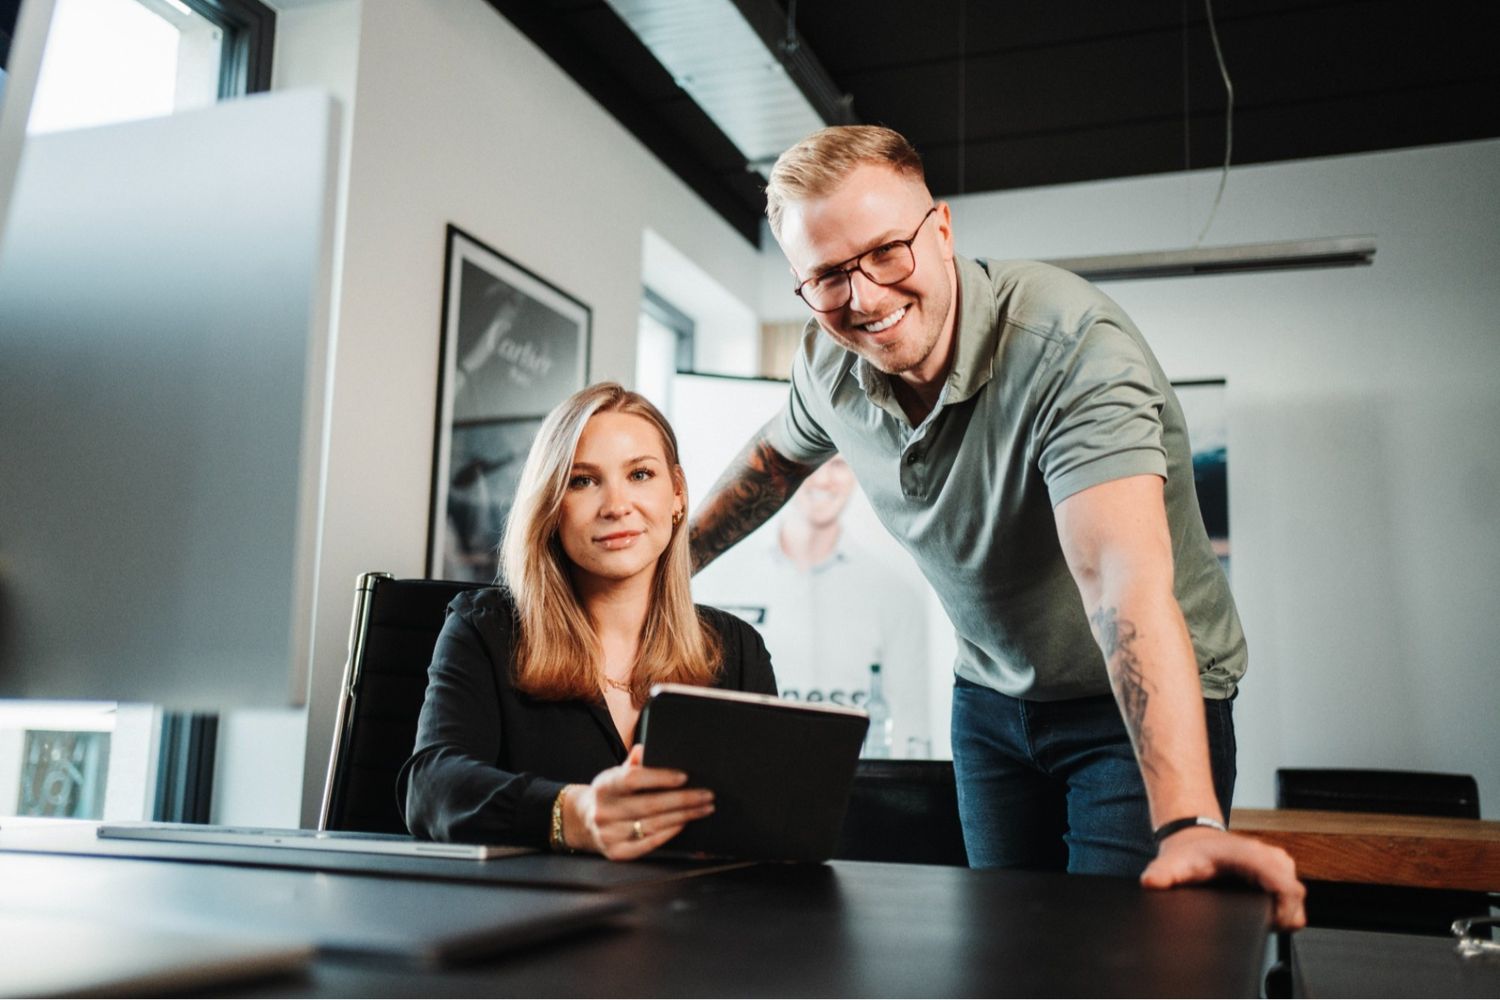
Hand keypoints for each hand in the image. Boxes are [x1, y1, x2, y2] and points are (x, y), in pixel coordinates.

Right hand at [564, 745, 714, 859]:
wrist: (584, 820)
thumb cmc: (610, 793)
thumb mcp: (615, 774)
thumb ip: (631, 764)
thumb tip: (644, 749)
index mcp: (604, 786)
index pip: (633, 780)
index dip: (660, 778)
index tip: (685, 777)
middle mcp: (604, 811)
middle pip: (649, 805)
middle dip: (683, 800)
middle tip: (706, 795)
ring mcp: (609, 834)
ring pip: (653, 825)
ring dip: (683, 817)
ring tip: (703, 809)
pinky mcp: (616, 852)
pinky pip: (648, 844)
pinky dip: (668, 833)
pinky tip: (683, 824)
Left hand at [1141, 827, 1306, 929]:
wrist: (1194, 838)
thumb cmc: (1189, 851)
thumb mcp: (1173, 862)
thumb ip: (1162, 874)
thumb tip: (1152, 882)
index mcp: (1251, 854)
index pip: (1286, 887)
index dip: (1284, 913)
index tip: (1269, 926)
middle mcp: (1270, 857)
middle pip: (1296, 897)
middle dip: (1282, 917)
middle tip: (1258, 926)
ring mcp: (1278, 863)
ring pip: (1296, 899)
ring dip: (1282, 913)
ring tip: (1256, 918)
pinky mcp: (1280, 872)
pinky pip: (1292, 898)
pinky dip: (1281, 908)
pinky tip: (1260, 912)